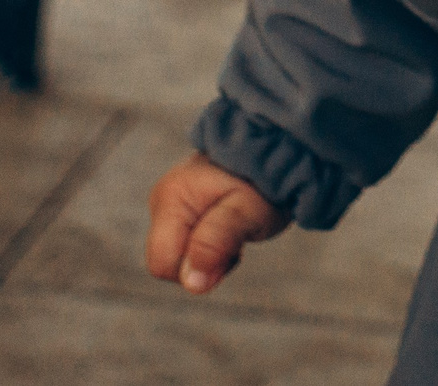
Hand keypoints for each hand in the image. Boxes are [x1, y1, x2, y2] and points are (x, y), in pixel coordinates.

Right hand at [146, 152, 287, 292]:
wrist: (274, 153)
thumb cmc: (264, 183)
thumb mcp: (247, 212)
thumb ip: (216, 243)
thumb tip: (191, 284)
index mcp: (170, 198)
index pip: (163, 264)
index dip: (197, 269)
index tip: (231, 251)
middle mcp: (162, 201)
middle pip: (170, 262)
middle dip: (204, 262)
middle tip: (237, 237)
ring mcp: (170, 205)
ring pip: (181, 256)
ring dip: (211, 254)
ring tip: (237, 228)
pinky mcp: (182, 210)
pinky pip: (189, 245)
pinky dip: (212, 246)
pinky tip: (231, 227)